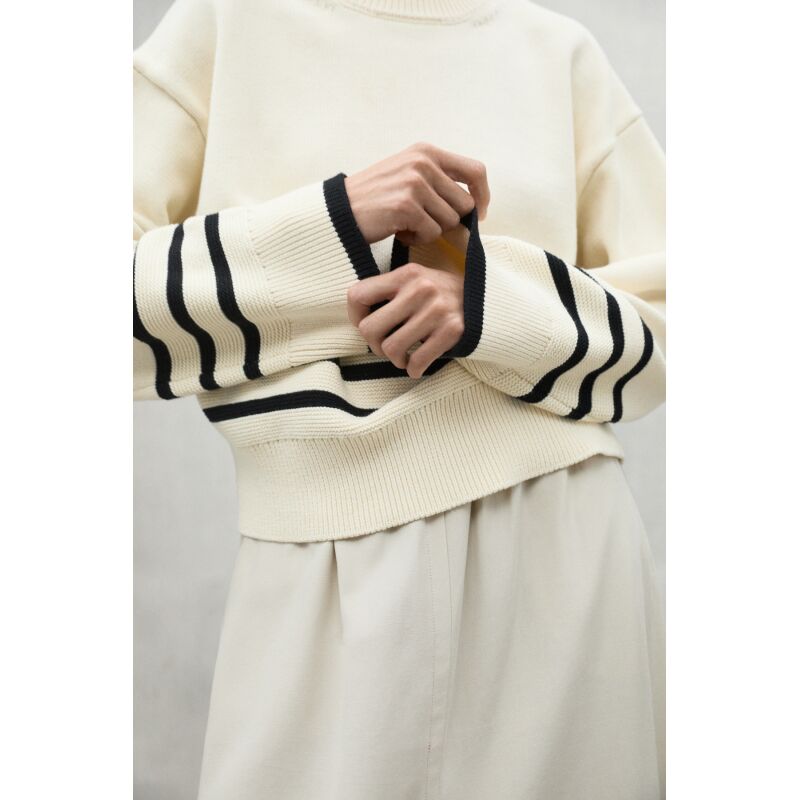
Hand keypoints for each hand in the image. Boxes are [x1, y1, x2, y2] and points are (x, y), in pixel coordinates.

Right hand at [344, 142, 489, 245]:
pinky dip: (416, 239)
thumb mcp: (408, 175)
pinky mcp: (406, 206)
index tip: (479, 214)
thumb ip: (439, 182)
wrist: (339, 211)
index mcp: (427, 152)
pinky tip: (398, 231)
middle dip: (449, 221)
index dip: (483, 196)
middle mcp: (423, 163)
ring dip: (430, 231)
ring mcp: (414, 183)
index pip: (476, 171)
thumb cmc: (376, 198)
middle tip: (424, 223)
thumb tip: (477, 208)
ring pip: (449, 222)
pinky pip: (431, 233)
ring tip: (406, 224)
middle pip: (464, 204)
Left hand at [347, 262, 464, 378]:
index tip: (365, 324)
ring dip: (395, 359)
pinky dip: (413, 369)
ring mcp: (436, 311)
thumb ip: (390, 291)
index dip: (355, 316)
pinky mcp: (452, 331)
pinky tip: (416, 367)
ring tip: (403, 357)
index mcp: (406, 274)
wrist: (488, 301)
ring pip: (391, 349)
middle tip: (385, 347)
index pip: (358, 295)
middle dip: (374, 345)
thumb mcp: (417, 280)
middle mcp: (420, 289)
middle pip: (369, 329)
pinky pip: (417, 361)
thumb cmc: (443, 295)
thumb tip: (359, 318)